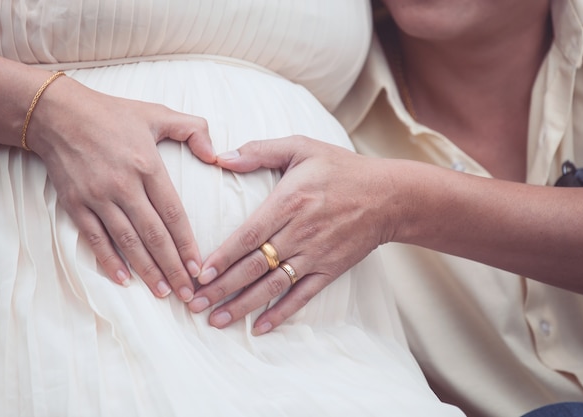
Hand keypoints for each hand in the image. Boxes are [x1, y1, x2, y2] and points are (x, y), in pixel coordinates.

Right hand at [30, 75, 215, 301]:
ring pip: (127, 242)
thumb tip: (216, 154)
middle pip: (154, 235)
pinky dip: (108, 260)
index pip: (173, 214)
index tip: (199, 267)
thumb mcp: (157, 114)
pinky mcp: (76, 203)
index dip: (187, 243)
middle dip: (173, 267)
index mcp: (148, 166)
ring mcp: (98, 197)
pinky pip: (95, 238)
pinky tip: (123, 279)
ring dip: (147, 270)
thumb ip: (193, 130)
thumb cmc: (112, 115)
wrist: (57, 114)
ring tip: (164, 293)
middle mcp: (124, 185)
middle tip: (188, 293)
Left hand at [190, 136, 392, 333]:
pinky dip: (281, 313)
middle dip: (222, 287)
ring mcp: (315, 254)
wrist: (388, 196)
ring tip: (217, 320)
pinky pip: (302, 296)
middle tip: (194, 303)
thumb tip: (221, 157)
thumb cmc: (341, 168)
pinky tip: (260, 327)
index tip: (199, 274)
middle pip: (254, 266)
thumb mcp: (302, 147)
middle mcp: (300, 232)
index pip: (248, 235)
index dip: (222, 257)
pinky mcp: (330, 269)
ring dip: (243, 305)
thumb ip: (260, 150)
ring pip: (273, 285)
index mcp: (289, 202)